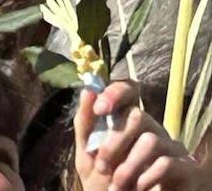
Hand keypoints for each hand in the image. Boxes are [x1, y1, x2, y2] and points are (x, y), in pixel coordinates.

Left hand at [75, 82, 200, 189]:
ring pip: (150, 140)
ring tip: (116, 185)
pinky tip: (138, 188)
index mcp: (127, 121)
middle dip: (115, 142)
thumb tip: (88, 90)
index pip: (130, 90)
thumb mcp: (88, 156)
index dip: (115, 93)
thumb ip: (85, 125)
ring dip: (128, 166)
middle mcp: (152, 128)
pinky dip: (146, 177)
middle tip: (101, 166)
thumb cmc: (106, 182)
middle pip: (138, 115)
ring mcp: (170, 146)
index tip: (99, 108)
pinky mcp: (185, 167)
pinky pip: (166, 163)